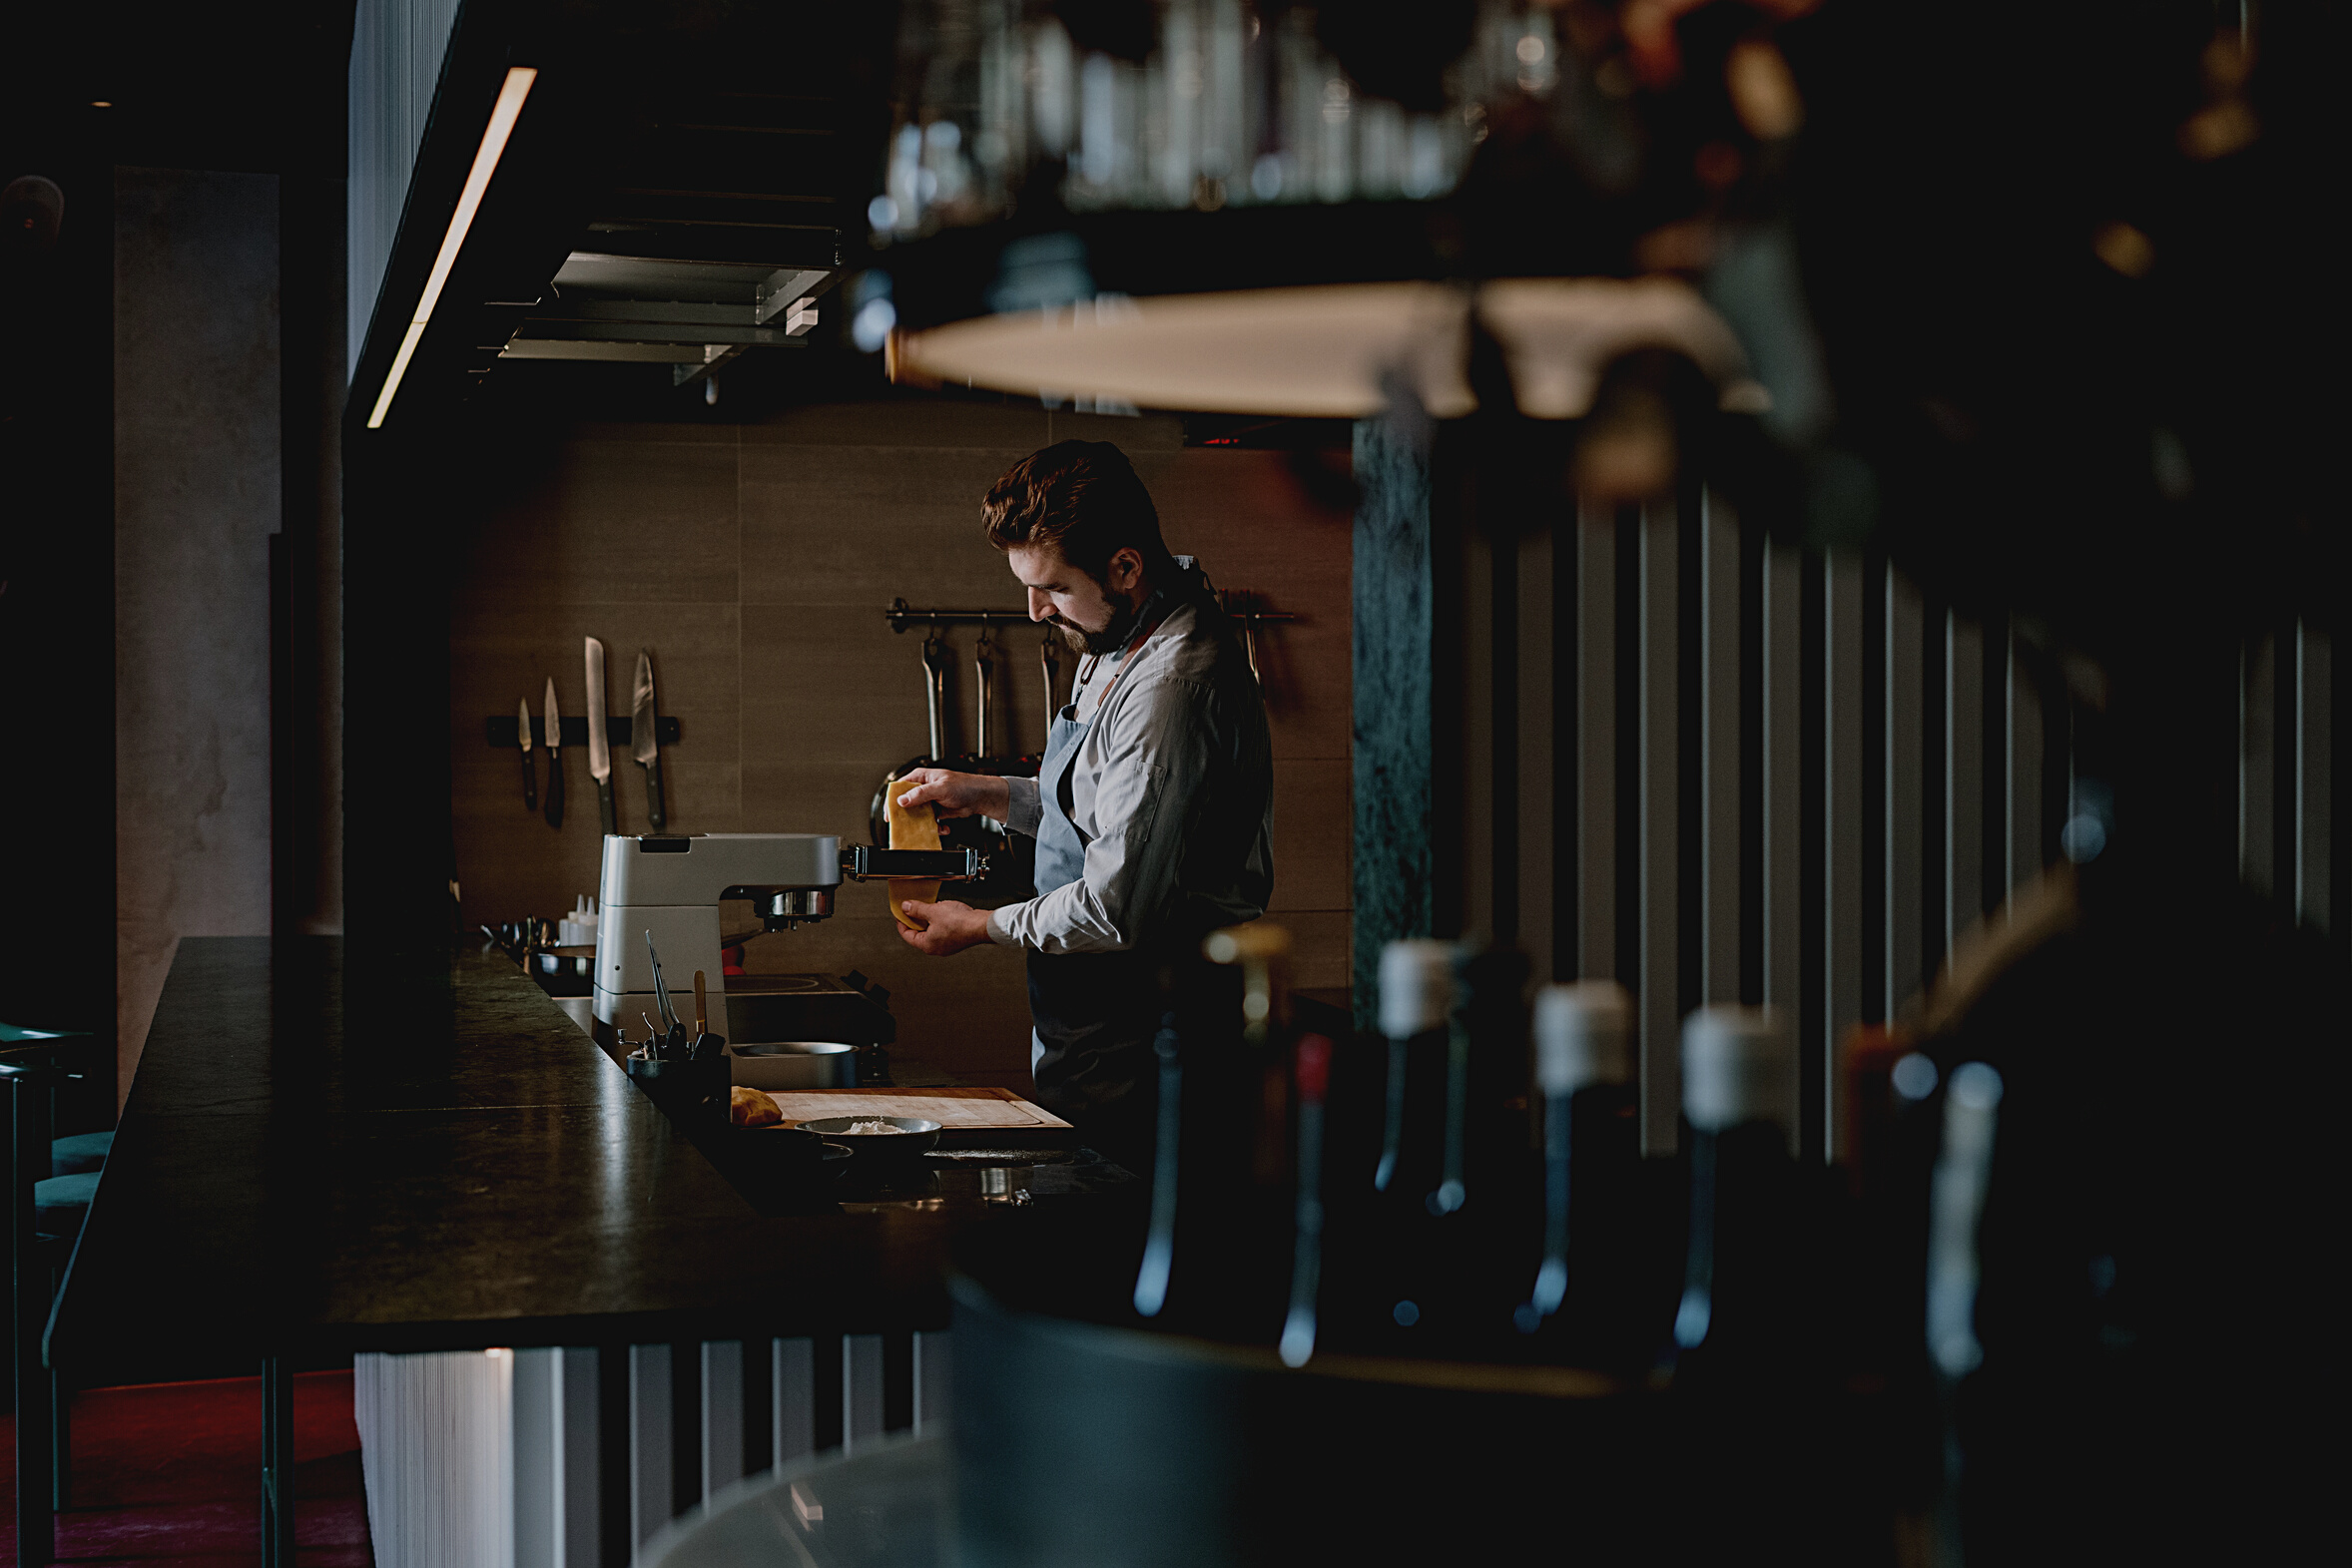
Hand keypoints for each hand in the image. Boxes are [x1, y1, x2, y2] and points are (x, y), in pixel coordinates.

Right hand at [893, 768, 1010, 821]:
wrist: (980, 797)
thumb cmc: (964, 785)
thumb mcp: (940, 788)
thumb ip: (921, 794)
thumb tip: (903, 800)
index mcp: (920, 778)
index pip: (899, 788)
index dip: (893, 800)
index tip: (890, 813)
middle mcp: (923, 789)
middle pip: (906, 804)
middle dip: (907, 816)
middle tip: (905, 826)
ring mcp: (929, 801)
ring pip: (917, 815)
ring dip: (922, 824)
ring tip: (928, 828)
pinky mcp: (937, 812)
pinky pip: (929, 822)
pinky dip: (935, 828)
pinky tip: (942, 828)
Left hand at [895, 899, 996, 955]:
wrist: (981, 925)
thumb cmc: (960, 924)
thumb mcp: (933, 911)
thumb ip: (917, 909)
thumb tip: (906, 908)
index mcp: (927, 945)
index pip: (907, 935)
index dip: (902, 923)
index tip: (900, 914)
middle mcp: (937, 948)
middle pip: (920, 933)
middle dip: (917, 919)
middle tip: (914, 908)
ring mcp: (948, 945)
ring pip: (933, 931)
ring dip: (930, 919)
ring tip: (931, 907)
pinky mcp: (957, 939)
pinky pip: (943, 929)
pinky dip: (941, 920)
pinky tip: (944, 911)